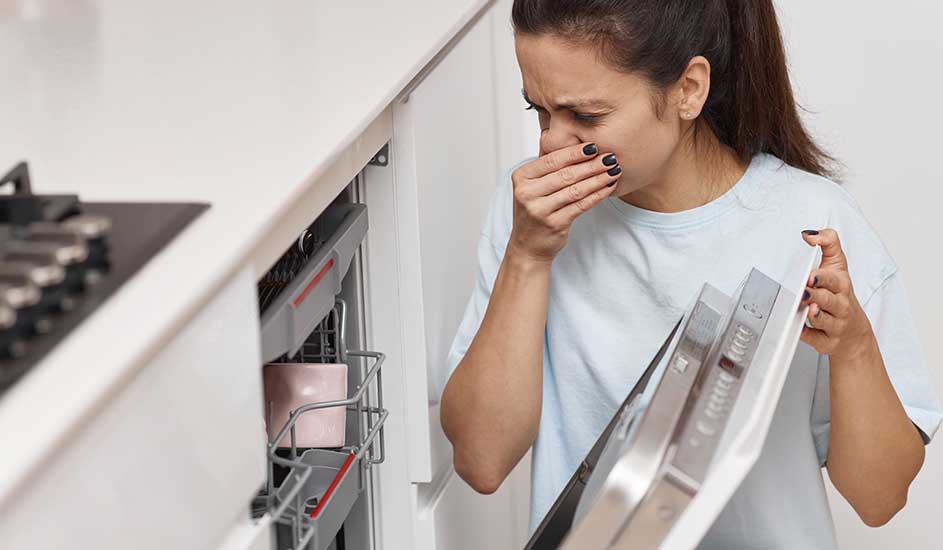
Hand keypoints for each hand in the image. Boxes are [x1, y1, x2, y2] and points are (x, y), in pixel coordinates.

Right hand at [507, 143, 621, 262]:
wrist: (527, 245)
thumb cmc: (534, 210)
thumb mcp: (532, 186)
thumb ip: (548, 166)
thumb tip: (577, 143)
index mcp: (521, 177)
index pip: (552, 160)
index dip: (575, 152)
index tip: (594, 145)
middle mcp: (526, 193)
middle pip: (565, 174)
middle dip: (591, 165)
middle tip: (610, 157)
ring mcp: (539, 210)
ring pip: (575, 190)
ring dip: (598, 179)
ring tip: (614, 170)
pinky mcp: (554, 224)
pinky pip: (581, 205)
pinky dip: (597, 195)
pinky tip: (608, 187)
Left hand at [799, 229, 875, 361]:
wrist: (854, 332)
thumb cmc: (840, 295)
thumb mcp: (838, 265)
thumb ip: (828, 243)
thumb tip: (810, 233)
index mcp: (841, 285)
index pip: (833, 280)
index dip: (822, 278)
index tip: (810, 276)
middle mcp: (840, 306)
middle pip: (829, 300)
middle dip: (817, 296)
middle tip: (805, 291)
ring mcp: (835, 325)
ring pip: (824, 321)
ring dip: (815, 315)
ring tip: (807, 308)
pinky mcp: (827, 342)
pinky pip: (815, 340)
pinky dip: (807, 336)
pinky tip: (800, 329)